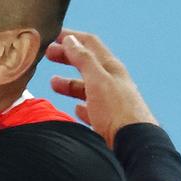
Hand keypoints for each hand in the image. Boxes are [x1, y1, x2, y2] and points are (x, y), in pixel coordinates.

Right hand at [46, 30, 156, 147]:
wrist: (132, 145)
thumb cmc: (116, 111)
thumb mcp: (97, 79)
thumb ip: (83, 59)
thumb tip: (71, 40)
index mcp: (111, 68)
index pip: (90, 44)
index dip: (72, 37)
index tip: (54, 34)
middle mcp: (112, 83)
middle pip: (87, 64)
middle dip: (67, 57)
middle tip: (48, 54)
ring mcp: (110, 103)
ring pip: (86, 87)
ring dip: (69, 83)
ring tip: (53, 83)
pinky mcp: (107, 122)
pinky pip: (92, 110)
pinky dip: (81, 106)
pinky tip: (76, 108)